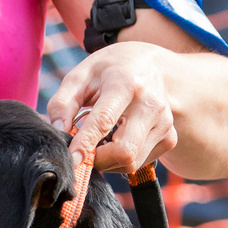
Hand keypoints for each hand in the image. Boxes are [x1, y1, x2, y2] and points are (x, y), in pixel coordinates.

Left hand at [47, 42, 180, 177]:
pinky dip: (123, 160)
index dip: (86, 144)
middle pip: (124, 151)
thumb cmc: (109, 71)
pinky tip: (117, 140)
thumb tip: (58, 131)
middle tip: (84, 150)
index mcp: (125, 83)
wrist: (150, 64)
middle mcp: (150, 104)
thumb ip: (63, 102)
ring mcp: (164, 122)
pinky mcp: (170, 137)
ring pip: (132, 162)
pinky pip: (141, 162)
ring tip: (100, 141)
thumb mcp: (81, 76)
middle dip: (98, 159)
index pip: (104, 121)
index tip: (72, 160)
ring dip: (109, 161)